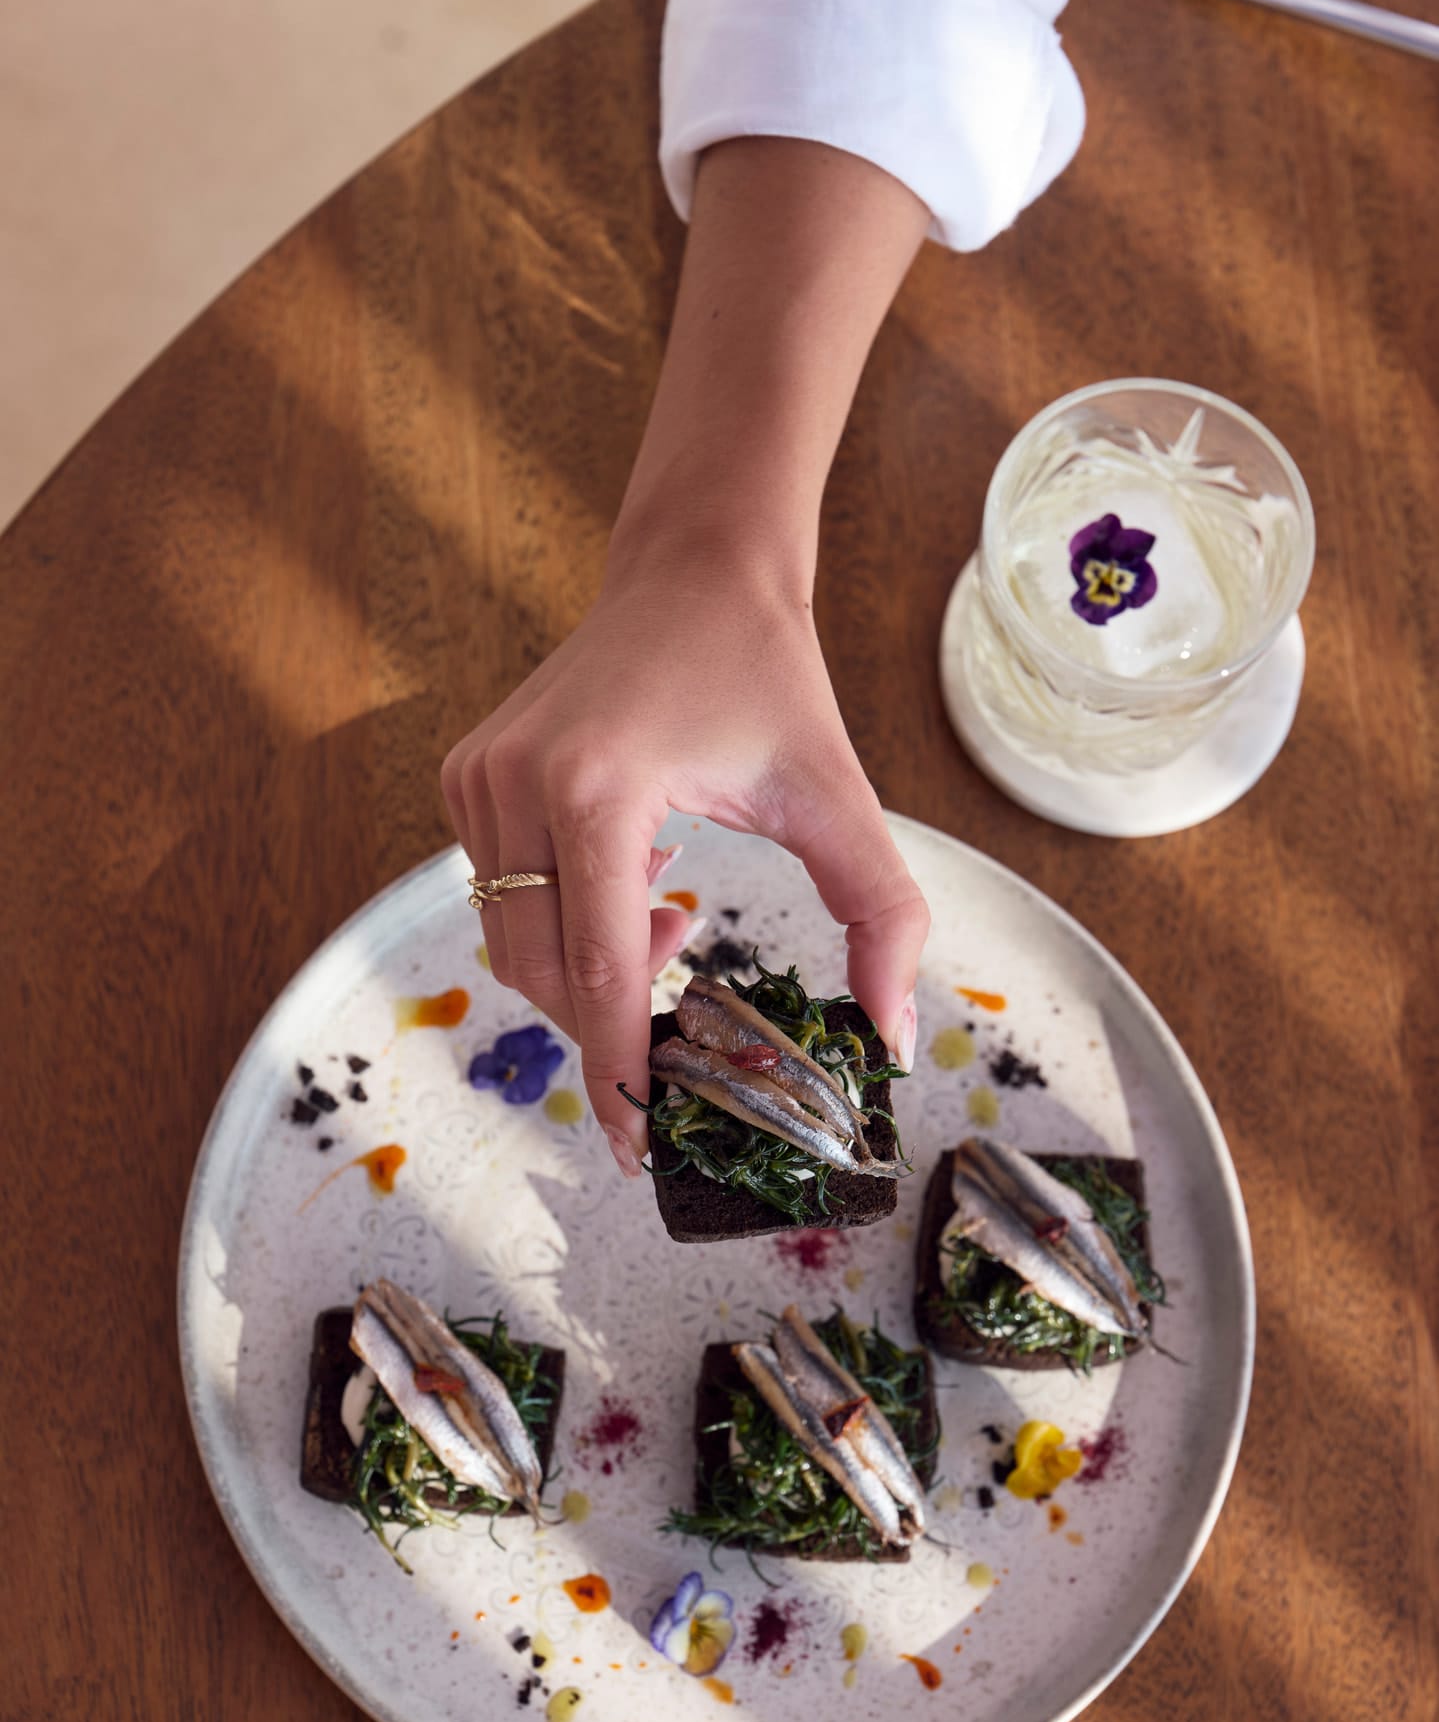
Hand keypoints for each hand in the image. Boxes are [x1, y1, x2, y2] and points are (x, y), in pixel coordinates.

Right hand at [441, 531, 928, 1174]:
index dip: (621, 1074)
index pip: (601, 973)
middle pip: (546, 975)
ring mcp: (477, 779)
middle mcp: (515, 784)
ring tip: (670, 922)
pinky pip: (499, 900)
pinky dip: (564, 924)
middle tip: (683, 1030)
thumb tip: (893, 1042)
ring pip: (513, 947)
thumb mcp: (839, 801)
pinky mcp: (465, 777)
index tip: (641, 1149)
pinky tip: (631, 880)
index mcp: (596, 789)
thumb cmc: (767, 679)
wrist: (694, 572)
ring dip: (591, 972)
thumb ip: (884, 921)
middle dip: (611, 1026)